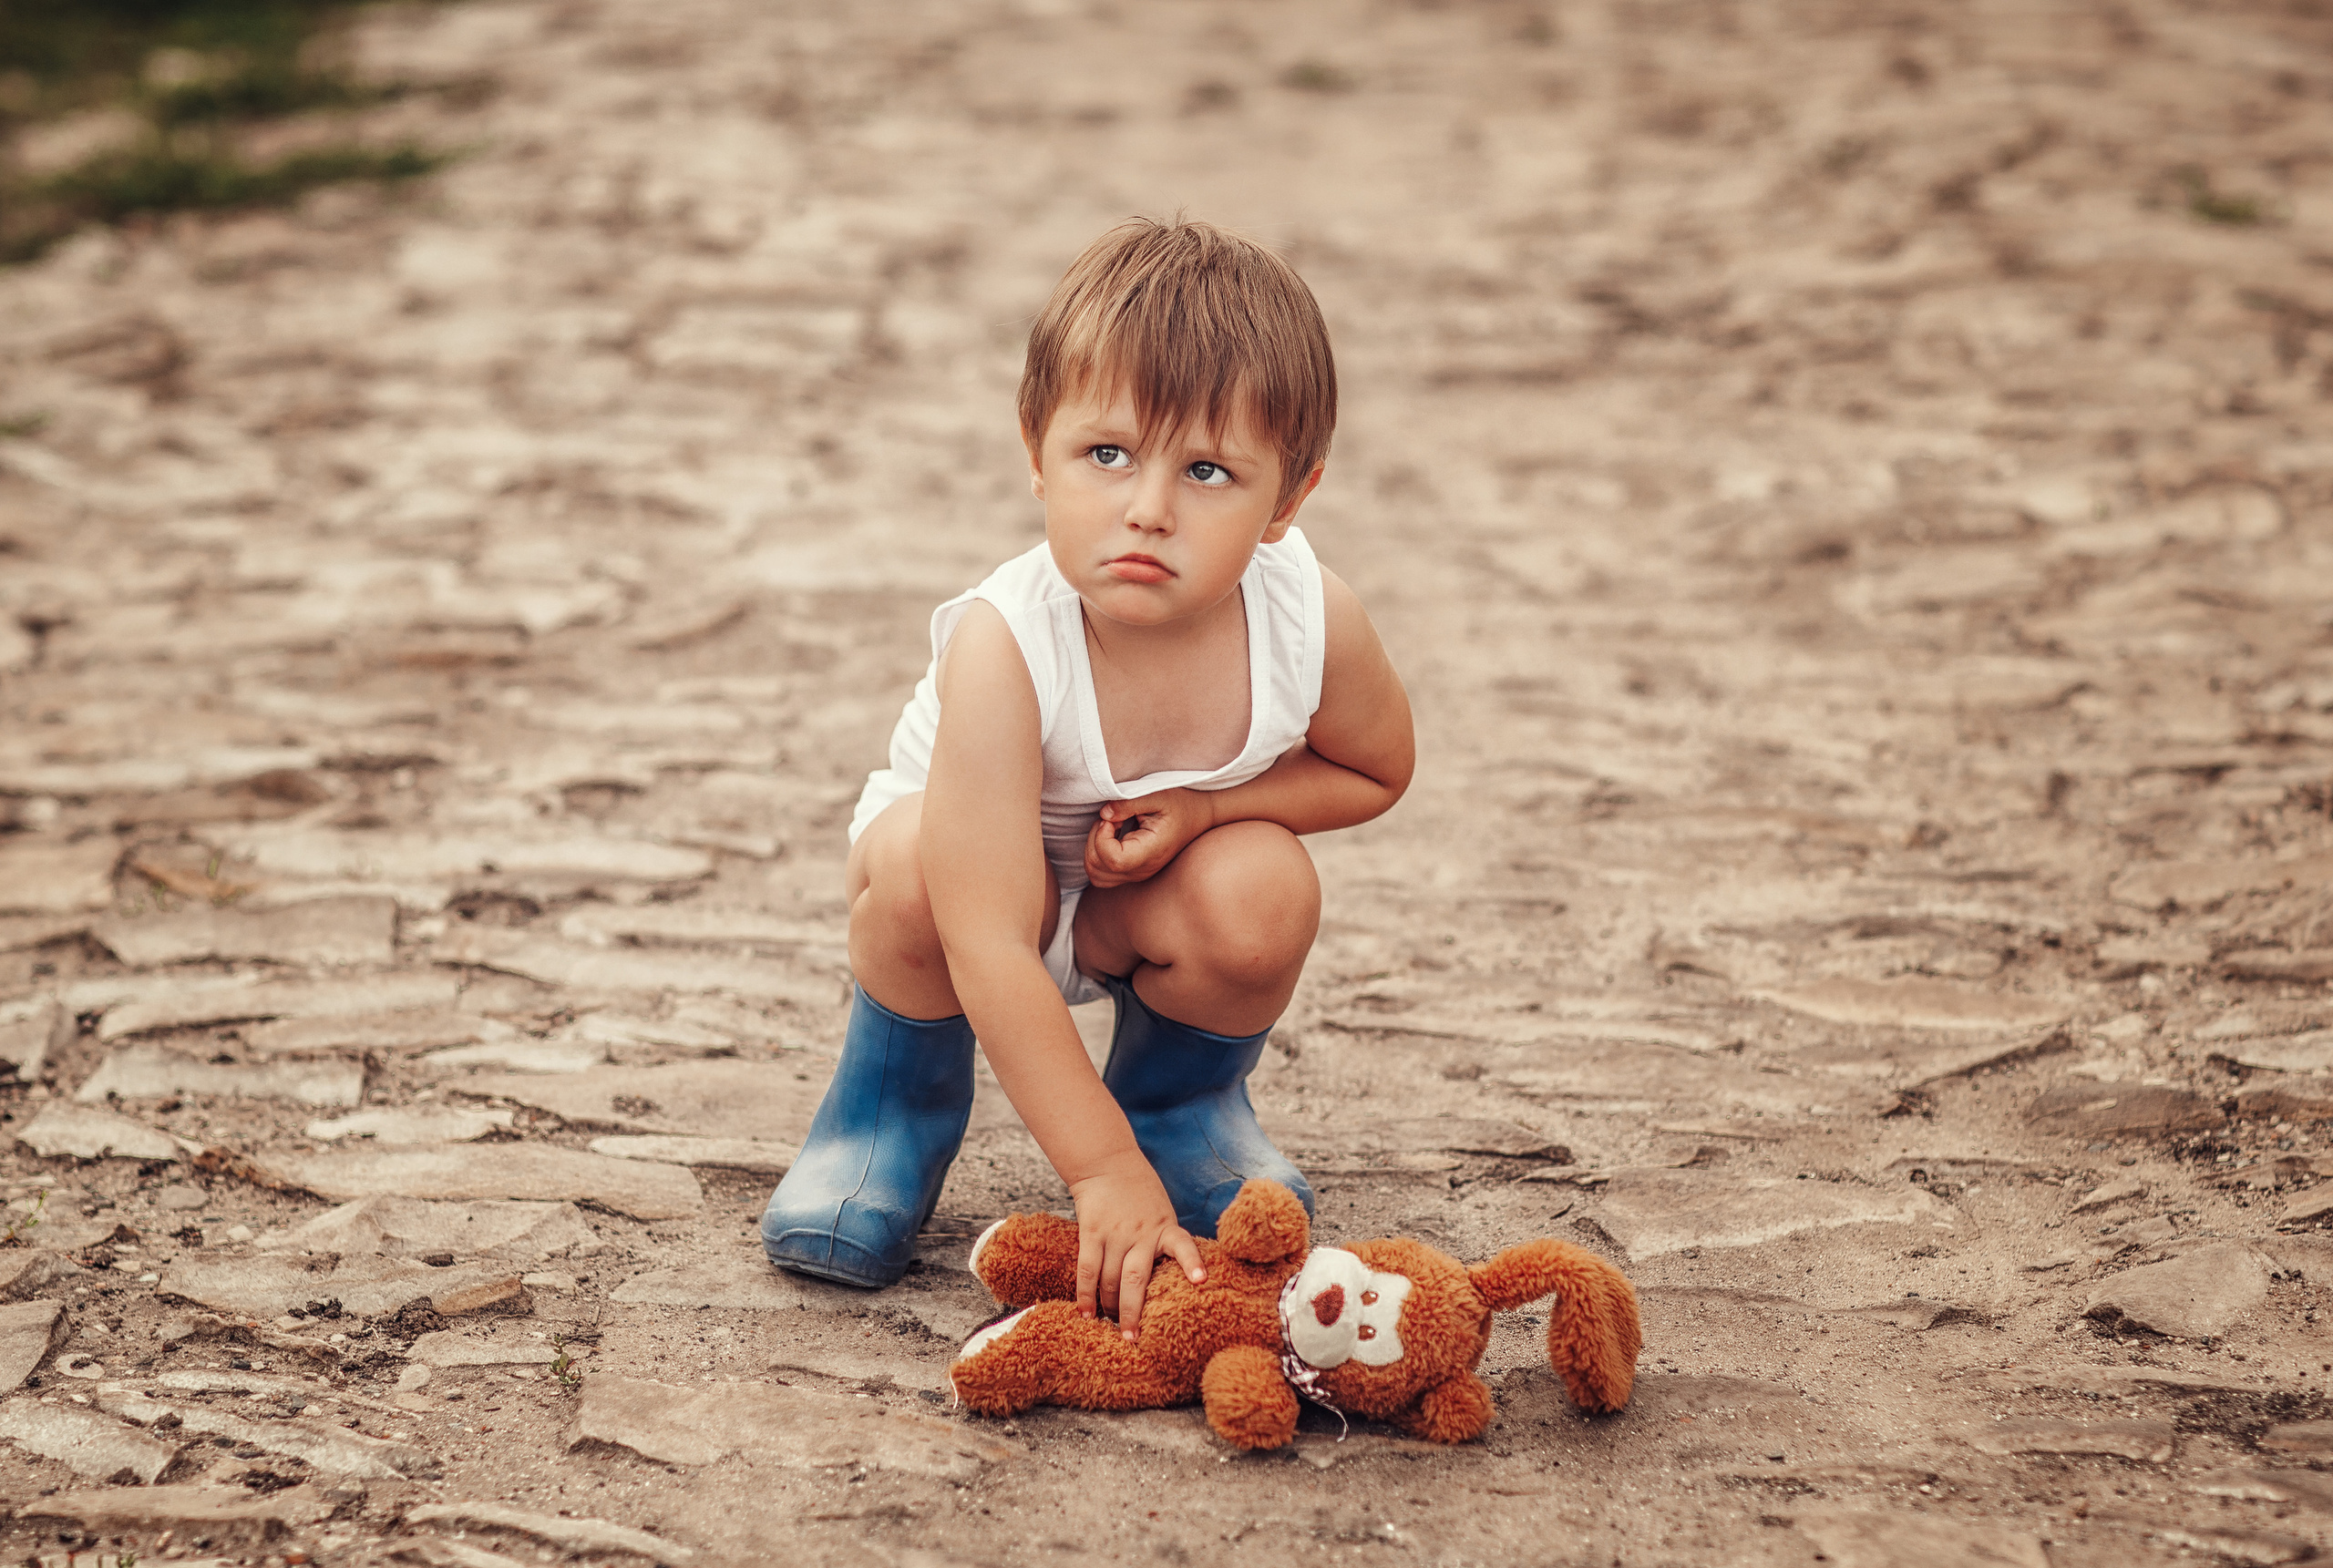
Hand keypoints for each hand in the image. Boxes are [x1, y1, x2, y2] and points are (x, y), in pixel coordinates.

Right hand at [1066, 1151, 1205, 1339]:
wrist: (1107, 1164)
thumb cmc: (1140, 1194)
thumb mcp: (1163, 1213)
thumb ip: (1165, 1242)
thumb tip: (1171, 1283)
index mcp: (1165, 1227)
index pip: (1183, 1245)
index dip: (1192, 1263)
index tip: (1201, 1281)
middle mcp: (1141, 1233)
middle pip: (1136, 1279)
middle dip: (1133, 1312)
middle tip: (1132, 1338)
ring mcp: (1115, 1233)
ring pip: (1110, 1279)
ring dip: (1109, 1307)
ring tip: (1111, 1325)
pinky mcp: (1091, 1232)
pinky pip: (1086, 1269)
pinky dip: (1084, 1294)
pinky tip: (1085, 1314)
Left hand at [1084, 788, 1216, 889]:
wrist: (1200, 816)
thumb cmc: (1181, 802)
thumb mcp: (1158, 794)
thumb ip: (1128, 802)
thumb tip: (1104, 814)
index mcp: (1151, 852)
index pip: (1113, 860)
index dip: (1102, 838)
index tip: (1111, 819)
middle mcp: (1144, 869)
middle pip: (1098, 869)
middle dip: (1094, 840)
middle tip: (1111, 819)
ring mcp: (1138, 874)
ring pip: (1096, 874)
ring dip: (1094, 848)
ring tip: (1111, 827)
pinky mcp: (1133, 872)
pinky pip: (1103, 873)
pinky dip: (1098, 855)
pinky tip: (1113, 836)